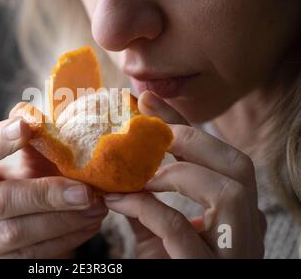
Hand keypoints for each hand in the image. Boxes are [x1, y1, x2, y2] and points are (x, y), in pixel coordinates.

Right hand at [0, 109, 106, 257]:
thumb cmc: (5, 187)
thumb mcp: (11, 165)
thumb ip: (29, 144)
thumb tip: (53, 118)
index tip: (27, 125)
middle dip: (47, 195)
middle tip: (85, 190)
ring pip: (15, 236)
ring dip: (62, 222)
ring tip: (95, 208)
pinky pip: (27, 258)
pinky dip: (63, 241)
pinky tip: (86, 226)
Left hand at [104, 91, 265, 257]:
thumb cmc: (167, 268)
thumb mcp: (155, 232)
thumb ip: (144, 199)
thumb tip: (119, 165)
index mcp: (234, 214)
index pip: (219, 157)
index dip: (185, 125)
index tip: (149, 100)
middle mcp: (245, 230)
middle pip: (240, 166)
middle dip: (193, 139)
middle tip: (150, 131)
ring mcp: (233, 252)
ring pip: (230, 192)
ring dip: (178, 174)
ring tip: (143, 173)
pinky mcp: (208, 271)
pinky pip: (180, 228)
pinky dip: (146, 207)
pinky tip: (116, 201)